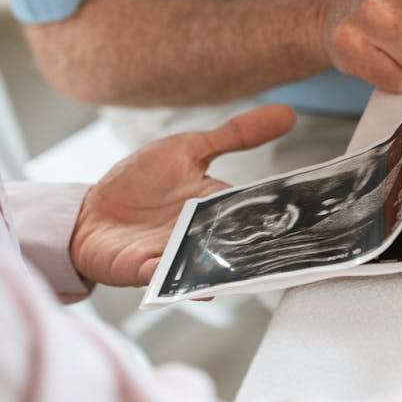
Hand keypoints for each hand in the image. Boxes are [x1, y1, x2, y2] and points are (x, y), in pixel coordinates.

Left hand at [69, 105, 297, 286]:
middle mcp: (202, 234)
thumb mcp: (190, 148)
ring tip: (246, 268)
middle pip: (238, 244)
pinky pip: (167, 280)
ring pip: (208, 265)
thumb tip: (288, 113)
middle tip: (291, 249)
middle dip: (260, 248)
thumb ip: (237, 135)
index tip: (312, 214)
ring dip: (225, 267)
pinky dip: (181, 283)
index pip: (256, 211)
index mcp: (218, 205)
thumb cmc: (139, 183)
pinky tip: (202, 288)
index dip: (282, 214)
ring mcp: (174, 254)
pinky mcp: (144, 270)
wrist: (89, 211)